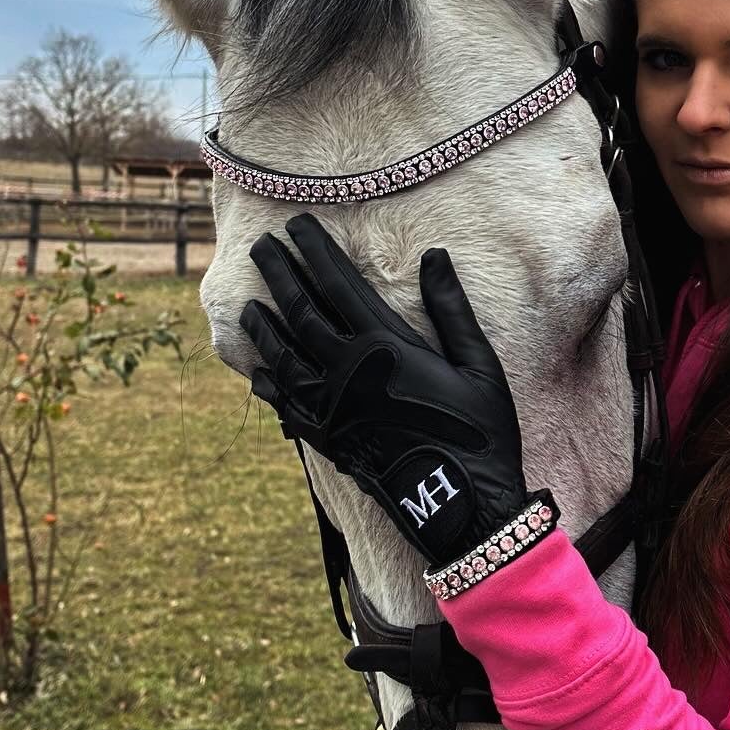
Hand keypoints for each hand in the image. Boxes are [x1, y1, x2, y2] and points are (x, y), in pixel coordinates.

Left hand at [239, 212, 531, 567]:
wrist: (461, 506)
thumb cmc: (479, 431)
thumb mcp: (478, 365)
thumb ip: (451, 309)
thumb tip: (434, 256)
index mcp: (385, 345)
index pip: (338, 282)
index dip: (315, 249)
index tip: (297, 223)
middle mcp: (347, 371)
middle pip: (300, 309)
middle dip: (279, 273)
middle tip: (260, 246)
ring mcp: (331, 407)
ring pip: (282, 354)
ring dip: (264, 324)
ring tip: (250, 303)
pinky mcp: (326, 439)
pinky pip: (285, 405)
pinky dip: (269, 382)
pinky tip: (260, 370)